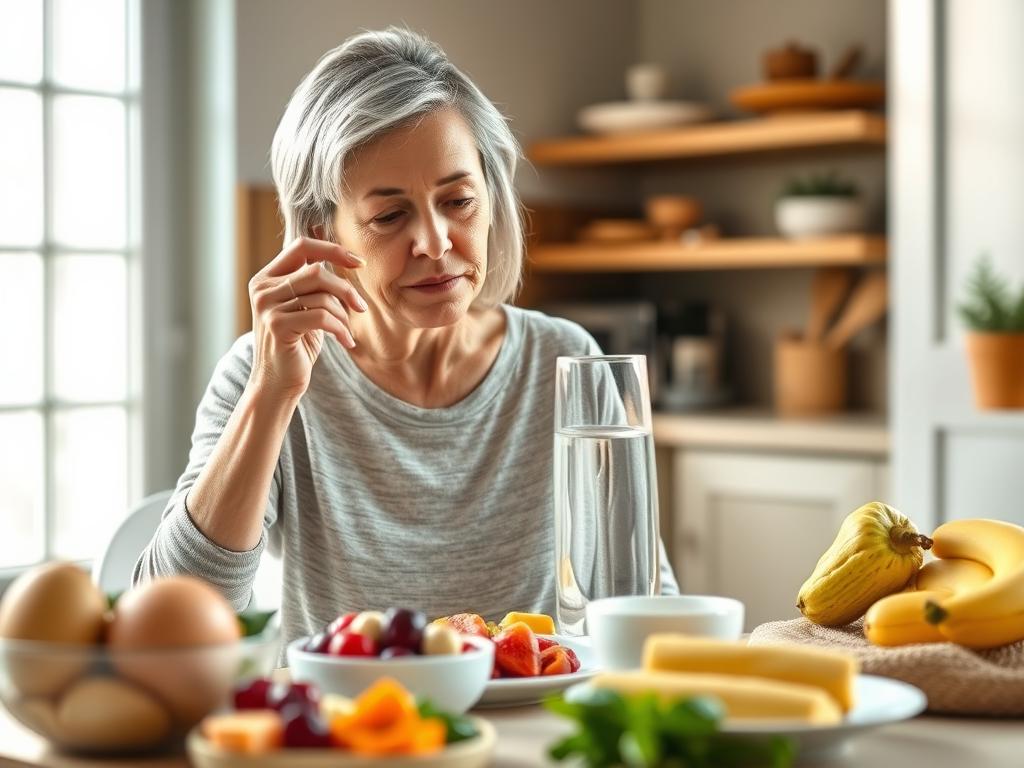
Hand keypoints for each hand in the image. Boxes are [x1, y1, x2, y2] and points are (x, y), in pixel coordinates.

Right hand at [247, 237, 367, 400]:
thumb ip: (313, 284)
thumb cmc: (296, 344)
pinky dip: (341, 329)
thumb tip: (344, 257)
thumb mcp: (303, 308)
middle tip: (361, 307)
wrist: (277, 382)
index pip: (302, 246)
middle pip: (316, 271)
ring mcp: (267, 306)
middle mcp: (262, 288)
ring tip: (346, 330)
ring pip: (322, 296)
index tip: (359, 263)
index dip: (333, 250)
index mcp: (267, 278)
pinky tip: (346, 342)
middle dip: (345, 289)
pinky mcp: (278, 326)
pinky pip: (322, 317)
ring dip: (343, 315)